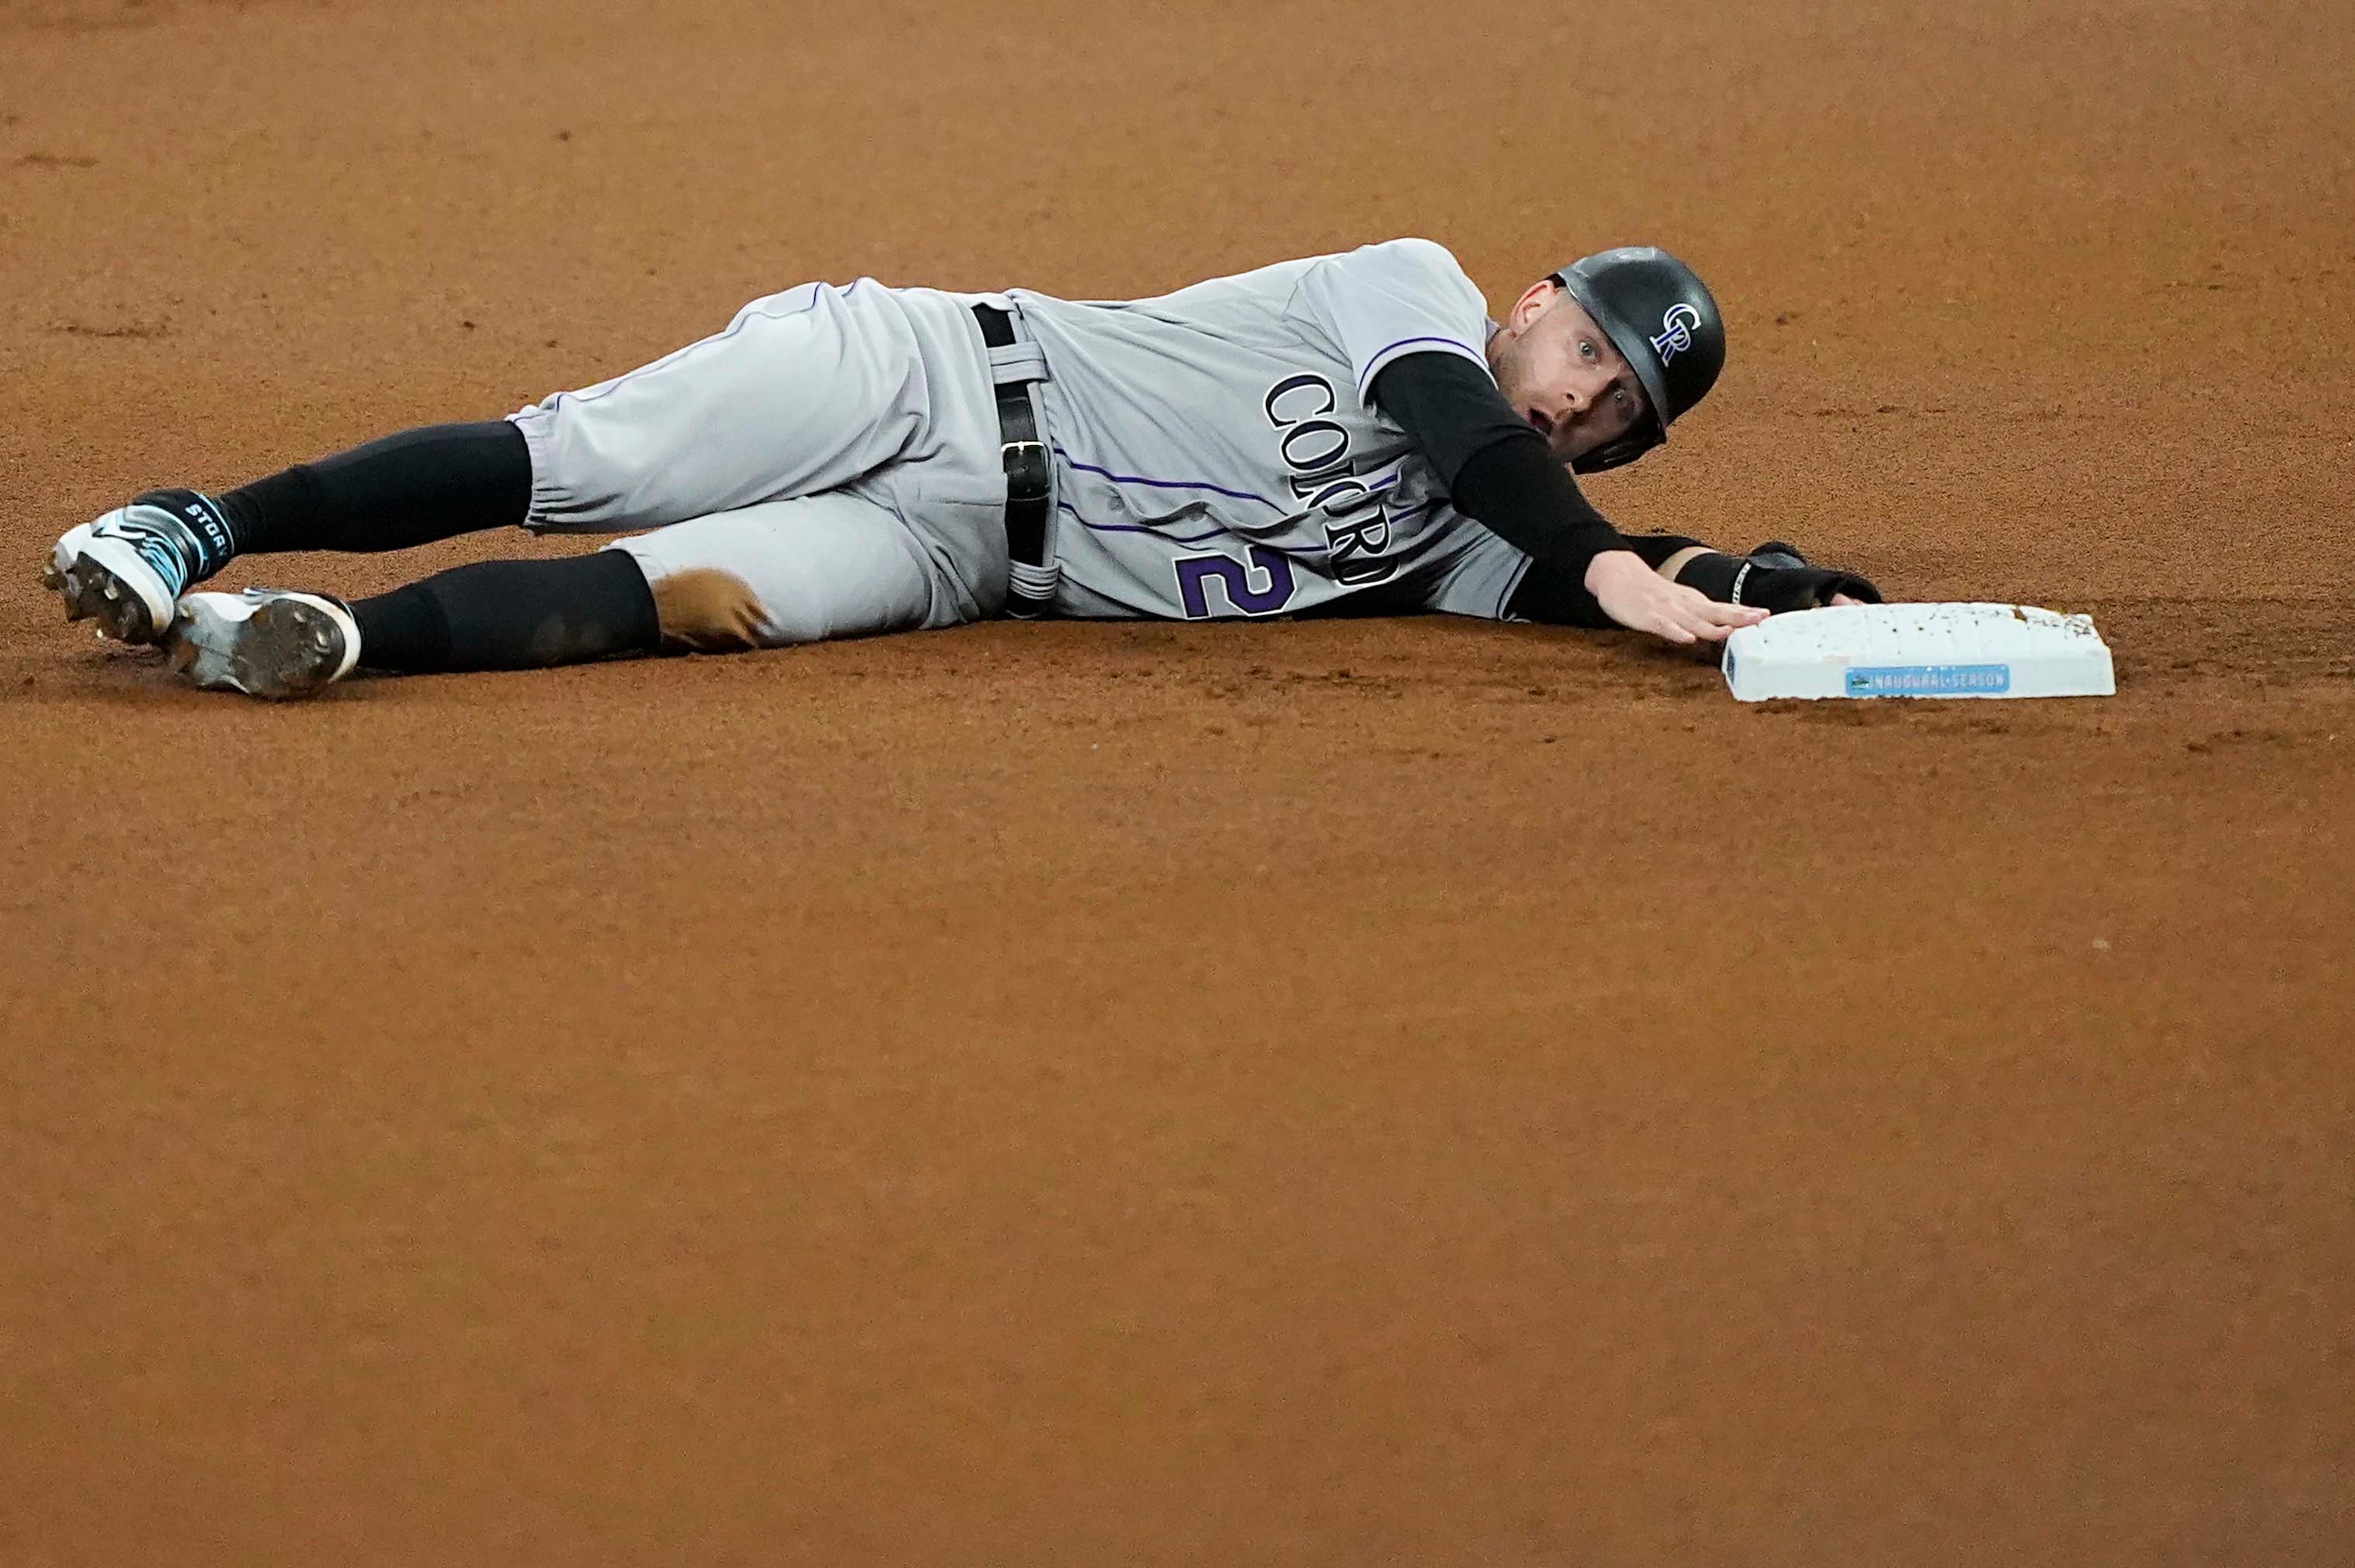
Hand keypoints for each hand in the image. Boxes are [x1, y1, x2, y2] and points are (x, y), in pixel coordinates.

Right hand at [1583, 550, 1770, 644]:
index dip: (1745, 612)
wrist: (1618, 575)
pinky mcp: (1648, 617)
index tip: (1766, 615)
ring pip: (1694, 620)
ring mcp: (1667, 611)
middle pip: (1716, 612)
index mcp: (1694, 602)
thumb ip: (1701, 615)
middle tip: (1761, 619)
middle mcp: (1685, 605)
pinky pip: (1664, 627)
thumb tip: (1726, 625)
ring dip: (1713, 627)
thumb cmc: (1650, 593)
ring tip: (1732, 631)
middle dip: (1739, 617)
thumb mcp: (1681, 601)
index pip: (1724, 607)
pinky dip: (1677, 633)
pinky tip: (1688, 639)